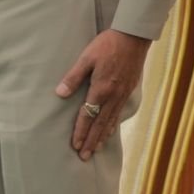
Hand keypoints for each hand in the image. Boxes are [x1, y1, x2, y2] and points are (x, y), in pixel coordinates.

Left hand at [56, 29, 150, 161]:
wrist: (134, 37)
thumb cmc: (108, 45)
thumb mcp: (87, 57)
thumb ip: (74, 77)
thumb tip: (60, 93)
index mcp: (101, 88)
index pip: (88, 115)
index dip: (81, 131)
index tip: (75, 146)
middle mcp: (113, 96)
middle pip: (100, 124)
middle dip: (91, 141)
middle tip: (85, 156)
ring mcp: (122, 95)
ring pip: (111, 121)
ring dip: (102, 136)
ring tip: (96, 149)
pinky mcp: (128, 91)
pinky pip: (119, 113)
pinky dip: (113, 125)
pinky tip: (110, 131)